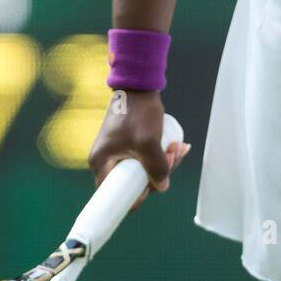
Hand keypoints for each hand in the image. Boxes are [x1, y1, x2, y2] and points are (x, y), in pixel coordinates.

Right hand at [88, 89, 190, 212]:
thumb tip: (162, 186)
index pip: (115, 195)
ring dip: (164, 163)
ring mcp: (116, 152)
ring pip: (142, 170)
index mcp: (101, 163)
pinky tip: (176, 146)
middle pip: (133, 182)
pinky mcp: (126, 145)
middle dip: (158, 174)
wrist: (138, 85)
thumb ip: (157, 167)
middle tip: (174, 157)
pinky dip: (160, 155)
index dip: (136, 196)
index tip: (155, 184)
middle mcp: (105, 161)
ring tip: (179, 147)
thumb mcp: (149, 142)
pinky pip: (144, 158)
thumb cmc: (138, 111)